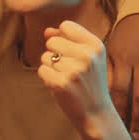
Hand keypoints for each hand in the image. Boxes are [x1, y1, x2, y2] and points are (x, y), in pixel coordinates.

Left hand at [38, 21, 122, 139]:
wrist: (96, 113)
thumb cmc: (90, 82)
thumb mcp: (89, 58)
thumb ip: (69, 40)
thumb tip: (47, 31)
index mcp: (96, 45)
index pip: (66, 26)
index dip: (63, 38)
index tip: (71, 52)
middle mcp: (87, 55)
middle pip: (52, 41)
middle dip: (55, 54)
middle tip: (69, 69)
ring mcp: (74, 70)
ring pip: (45, 56)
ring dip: (51, 67)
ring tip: (67, 79)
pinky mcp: (61, 84)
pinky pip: (42, 70)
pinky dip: (47, 78)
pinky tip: (60, 86)